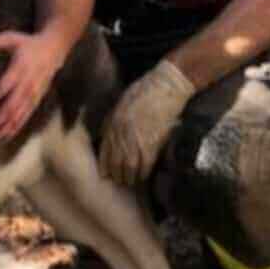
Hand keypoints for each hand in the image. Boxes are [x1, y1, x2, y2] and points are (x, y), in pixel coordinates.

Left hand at [0, 29, 69, 141]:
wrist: (54, 49)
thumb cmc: (30, 44)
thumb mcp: (14, 38)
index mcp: (20, 69)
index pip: (5, 86)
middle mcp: (27, 85)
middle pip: (12, 106)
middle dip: (0, 121)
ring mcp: (33, 94)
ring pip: (19, 115)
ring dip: (7, 128)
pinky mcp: (37, 100)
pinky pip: (26, 116)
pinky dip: (17, 127)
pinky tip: (8, 136)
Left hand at [98, 59, 195, 185]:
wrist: (165, 86)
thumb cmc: (143, 90)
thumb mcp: (120, 104)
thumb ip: (112, 121)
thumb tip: (107, 134)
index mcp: (112, 124)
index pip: (104, 152)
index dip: (105, 165)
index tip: (106, 173)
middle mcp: (121, 135)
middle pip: (115, 163)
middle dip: (116, 174)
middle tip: (119, 180)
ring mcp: (137, 141)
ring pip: (129, 168)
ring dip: (129, 177)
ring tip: (131, 182)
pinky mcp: (153, 144)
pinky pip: (146, 165)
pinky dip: (144, 173)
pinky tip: (143, 177)